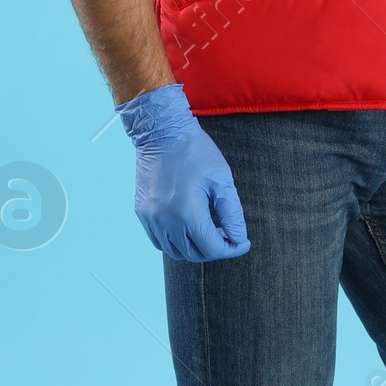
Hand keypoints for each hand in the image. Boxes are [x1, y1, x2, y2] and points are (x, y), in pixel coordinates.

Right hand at [117, 82, 249, 262]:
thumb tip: (239, 238)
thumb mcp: (221, 179)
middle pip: (194, 254)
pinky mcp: (142, 213)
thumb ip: (232, 214)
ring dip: (195, 248)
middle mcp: (166, 221)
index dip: (232, 249)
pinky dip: (176, 242)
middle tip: (228, 234)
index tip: (242, 242)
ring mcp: (151, 218)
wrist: (161, 130)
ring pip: (175, 252)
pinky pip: (159, 241)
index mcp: (187, 213)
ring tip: (209, 232)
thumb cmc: (194, 151)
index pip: (212, 249)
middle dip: (215, 249)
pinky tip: (187, 228)